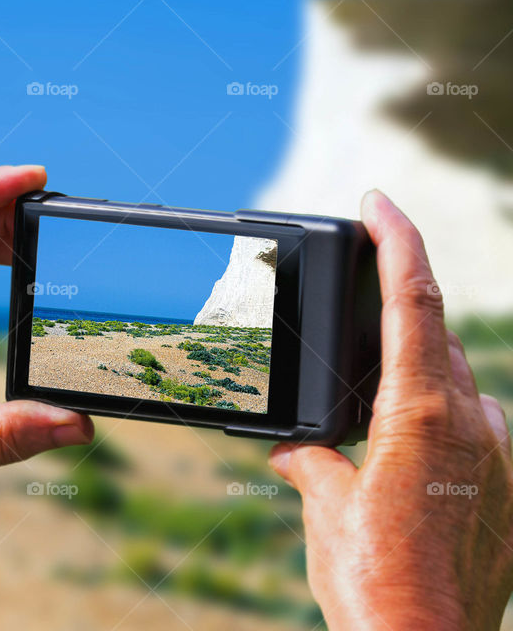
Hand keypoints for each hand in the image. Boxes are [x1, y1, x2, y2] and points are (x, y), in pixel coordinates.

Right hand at [269, 191, 512, 629]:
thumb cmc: (375, 582)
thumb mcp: (324, 509)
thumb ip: (312, 459)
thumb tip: (293, 445)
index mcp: (423, 414)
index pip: (414, 301)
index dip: (399, 240)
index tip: (378, 201)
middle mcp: (474, 423)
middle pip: (438, 335)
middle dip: (397, 309)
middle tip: (351, 306)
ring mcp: (500, 456)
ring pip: (459, 379)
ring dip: (418, 367)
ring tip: (370, 393)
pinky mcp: (509, 486)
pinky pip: (477, 422)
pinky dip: (440, 412)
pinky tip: (407, 446)